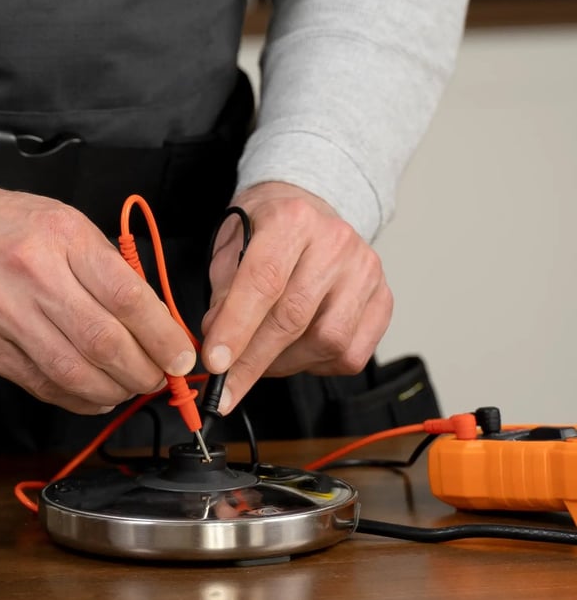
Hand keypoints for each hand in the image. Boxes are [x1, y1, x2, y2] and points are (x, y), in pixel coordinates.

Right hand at [0, 171, 196, 413]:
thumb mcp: (53, 217)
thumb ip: (99, 262)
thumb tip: (148, 311)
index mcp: (61, 236)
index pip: (128, 296)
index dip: (163, 335)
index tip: (182, 354)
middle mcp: (35, 275)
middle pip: (106, 342)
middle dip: (145, 371)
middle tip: (162, 377)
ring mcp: (5, 315)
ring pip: (75, 372)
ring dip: (114, 391)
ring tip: (130, 387)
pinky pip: (42, 384)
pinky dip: (77, 397)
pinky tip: (94, 395)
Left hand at [201, 182, 392, 411]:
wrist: (311, 215)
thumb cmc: (267, 233)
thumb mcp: (231, 247)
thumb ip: (223, 293)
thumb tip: (219, 341)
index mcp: (292, 219)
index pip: (264, 280)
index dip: (236, 327)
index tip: (215, 363)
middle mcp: (336, 241)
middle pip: (294, 317)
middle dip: (253, 361)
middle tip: (226, 385)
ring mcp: (365, 271)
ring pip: (327, 341)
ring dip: (285, 363)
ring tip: (262, 358)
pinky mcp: (383, 300)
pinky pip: (351, 355)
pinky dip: (317, 364)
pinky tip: (298, 350)